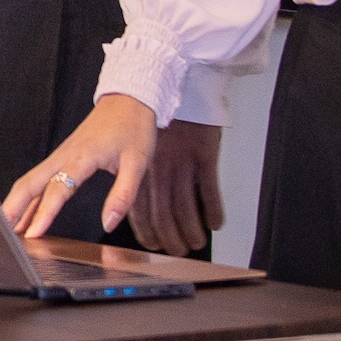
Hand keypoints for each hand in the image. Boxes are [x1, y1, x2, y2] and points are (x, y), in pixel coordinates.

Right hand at [2, 94, 159, 238]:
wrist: (128, 100)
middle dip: (14, 208)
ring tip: (10, 228)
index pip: (57, 190)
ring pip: (30, 181)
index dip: (44, 213)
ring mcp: (60, 155)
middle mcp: (63, 155)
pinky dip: (29, 197)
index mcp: (81, 157)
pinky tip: (26, 213)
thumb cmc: (132, 128)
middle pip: (29, 183)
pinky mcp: (62, 156)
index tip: (33, 233)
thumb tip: (109, 223)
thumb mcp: (137, 163)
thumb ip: (123, 195)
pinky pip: (39, 179)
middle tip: (5, 232)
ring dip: (17, 203)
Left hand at [129, 120, 224, 256]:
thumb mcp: (141, 151)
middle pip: (163, 213)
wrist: (181, 89)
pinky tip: (215, 224)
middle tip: (178, 251)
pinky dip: (213, 210)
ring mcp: (183, 162)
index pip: (140, 209)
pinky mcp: (205, 155)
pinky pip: (210, 189)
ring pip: (186, 206)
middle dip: (170, 238)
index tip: (153, 246)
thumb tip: (126, 212)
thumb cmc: (161, 124)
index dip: (146, 232)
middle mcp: (160, 168)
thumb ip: (135, 182)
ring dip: (191, 230)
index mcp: (142, 168)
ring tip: (196, 242)